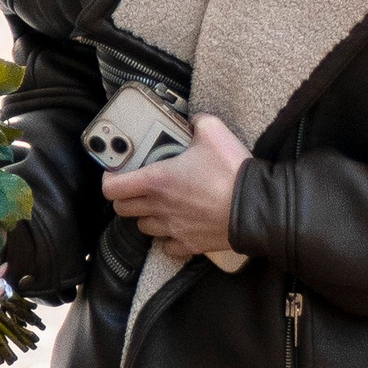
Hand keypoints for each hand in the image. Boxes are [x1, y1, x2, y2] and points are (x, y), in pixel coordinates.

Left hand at [103, 113, 248, 259]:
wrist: (257, 208)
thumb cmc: (233, 171)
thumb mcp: (214, 132)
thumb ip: (197, 123)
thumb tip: (194, 121)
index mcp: (158, 180)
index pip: (113, 187)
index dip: (110, 180)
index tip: (115, 175)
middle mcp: (159, 207)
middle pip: (123, 209)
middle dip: (126, 198)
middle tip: (138, 188)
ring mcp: (173, 229)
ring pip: (143, 227)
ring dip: (147, 216)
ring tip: (160, 205)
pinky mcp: (189, 244)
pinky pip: (167, 246)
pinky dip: (168, 238)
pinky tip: (178, 226)